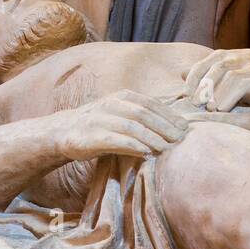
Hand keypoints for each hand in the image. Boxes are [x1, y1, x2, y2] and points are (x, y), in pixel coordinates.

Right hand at [57, 90, 189, 160]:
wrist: (65, 131)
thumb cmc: (101, 124)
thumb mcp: (121, 112)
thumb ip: (142, 115)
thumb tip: (175, 124)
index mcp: (122, 96)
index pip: (151, 103)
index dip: (169, 115)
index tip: (184, 127)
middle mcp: (112, 104)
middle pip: (144, 114)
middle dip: (164, 126)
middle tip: (179, 139)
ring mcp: (100, 119)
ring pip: (131, 126)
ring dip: (151, 137)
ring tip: (166, 148)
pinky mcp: (92, 136)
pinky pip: (115, 140)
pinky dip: (132, 145)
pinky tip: (145, 152)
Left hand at [182, 49, 249, 111]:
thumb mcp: (228, 70)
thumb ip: (206, 73)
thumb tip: (181, 74)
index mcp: (219, 57)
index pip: (198, 68)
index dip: (190, 83)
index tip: (186, 98)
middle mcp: (228, 58)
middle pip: (207, 73)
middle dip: (199, 90)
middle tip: (194, 105)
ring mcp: (241, 65)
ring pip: (220, 77)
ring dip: (212, 94)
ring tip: (209, 109)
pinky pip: (236, 85)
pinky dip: (227, 97)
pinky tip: (223, 108)